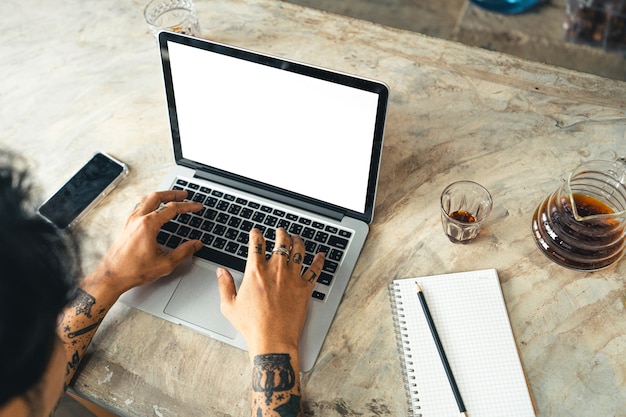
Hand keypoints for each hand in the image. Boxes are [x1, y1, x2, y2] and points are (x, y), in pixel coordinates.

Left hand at [87, 190, 202, 295]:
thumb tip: (196, 244)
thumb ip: (184, 252)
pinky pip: (139, 207)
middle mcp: (137, 219)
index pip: (172, 208)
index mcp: (148, 225)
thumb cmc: (133, 270)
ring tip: (170, 198)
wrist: (112, 276)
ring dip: (160, 196)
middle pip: (157, 197)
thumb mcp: (165, 263)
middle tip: (184, 194)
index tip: (197, 206)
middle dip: (172, 193)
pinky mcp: (126, 226)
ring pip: (146, 200)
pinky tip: (153, 210)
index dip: (188, 206)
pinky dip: (150, 204)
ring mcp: (130, 221)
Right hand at [217, 227, 324, 356]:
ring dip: (298, 241)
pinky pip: (315, 270)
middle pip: (281, 242)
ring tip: (297, 238)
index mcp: (256, 272)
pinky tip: (321, 256)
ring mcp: (292, 278)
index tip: (256, 232)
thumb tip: (221, 272)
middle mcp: (275, 270)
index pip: (256, 243)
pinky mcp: (305, 288)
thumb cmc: (252, 325)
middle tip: (280, 231)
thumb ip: (225, 285)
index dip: (256, 234)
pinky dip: (319, 261)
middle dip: (280, 233)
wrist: (273, 340)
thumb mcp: (229, 306)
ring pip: (299, 250)